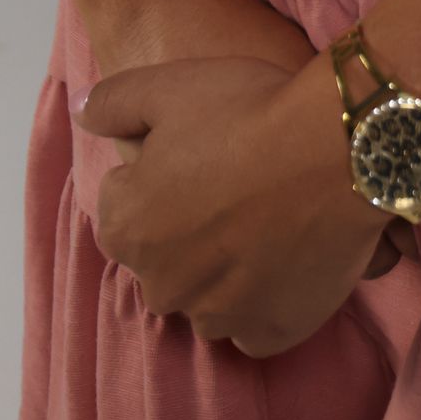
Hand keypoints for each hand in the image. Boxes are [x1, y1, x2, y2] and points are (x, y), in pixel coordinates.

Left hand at [73, 47, 415, 352]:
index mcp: (127, 228)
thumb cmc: (248, 111)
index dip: (158, 173)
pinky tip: (284, 262)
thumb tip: (80, 112)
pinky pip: (252, 328)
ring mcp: (216, 316)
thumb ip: (112, 103)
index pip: (122, 206)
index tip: (198, 151)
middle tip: (235, 183)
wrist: (340, 149)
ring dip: (221, 271)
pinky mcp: (270, 332)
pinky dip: (261, 304)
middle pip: (163, 257)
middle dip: (186, 229)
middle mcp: (160, 285)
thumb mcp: (169, 86)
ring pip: (204, 298)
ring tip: (265, 220)